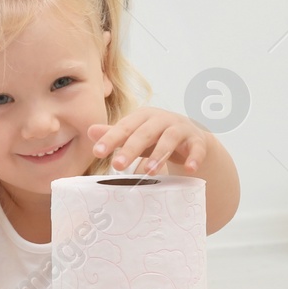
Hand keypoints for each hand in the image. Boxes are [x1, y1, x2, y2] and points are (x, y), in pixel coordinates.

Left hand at [88, 107, 209, 174]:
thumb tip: (90, 132)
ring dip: (159, 155)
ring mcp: (181, 128)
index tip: (97, 153)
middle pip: (145, 133)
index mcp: (143, 117)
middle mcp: (162, 119)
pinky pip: (196, 148)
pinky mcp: (197, 140)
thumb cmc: (156, 136)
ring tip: (149, 171)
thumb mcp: (135, 135)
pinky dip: (194, 157)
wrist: (191, 136)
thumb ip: (115, 134)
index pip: (124, 127)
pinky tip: (189, 169)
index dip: (110, 139)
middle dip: (131, 149)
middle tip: (117, 166)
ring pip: (169, 139)